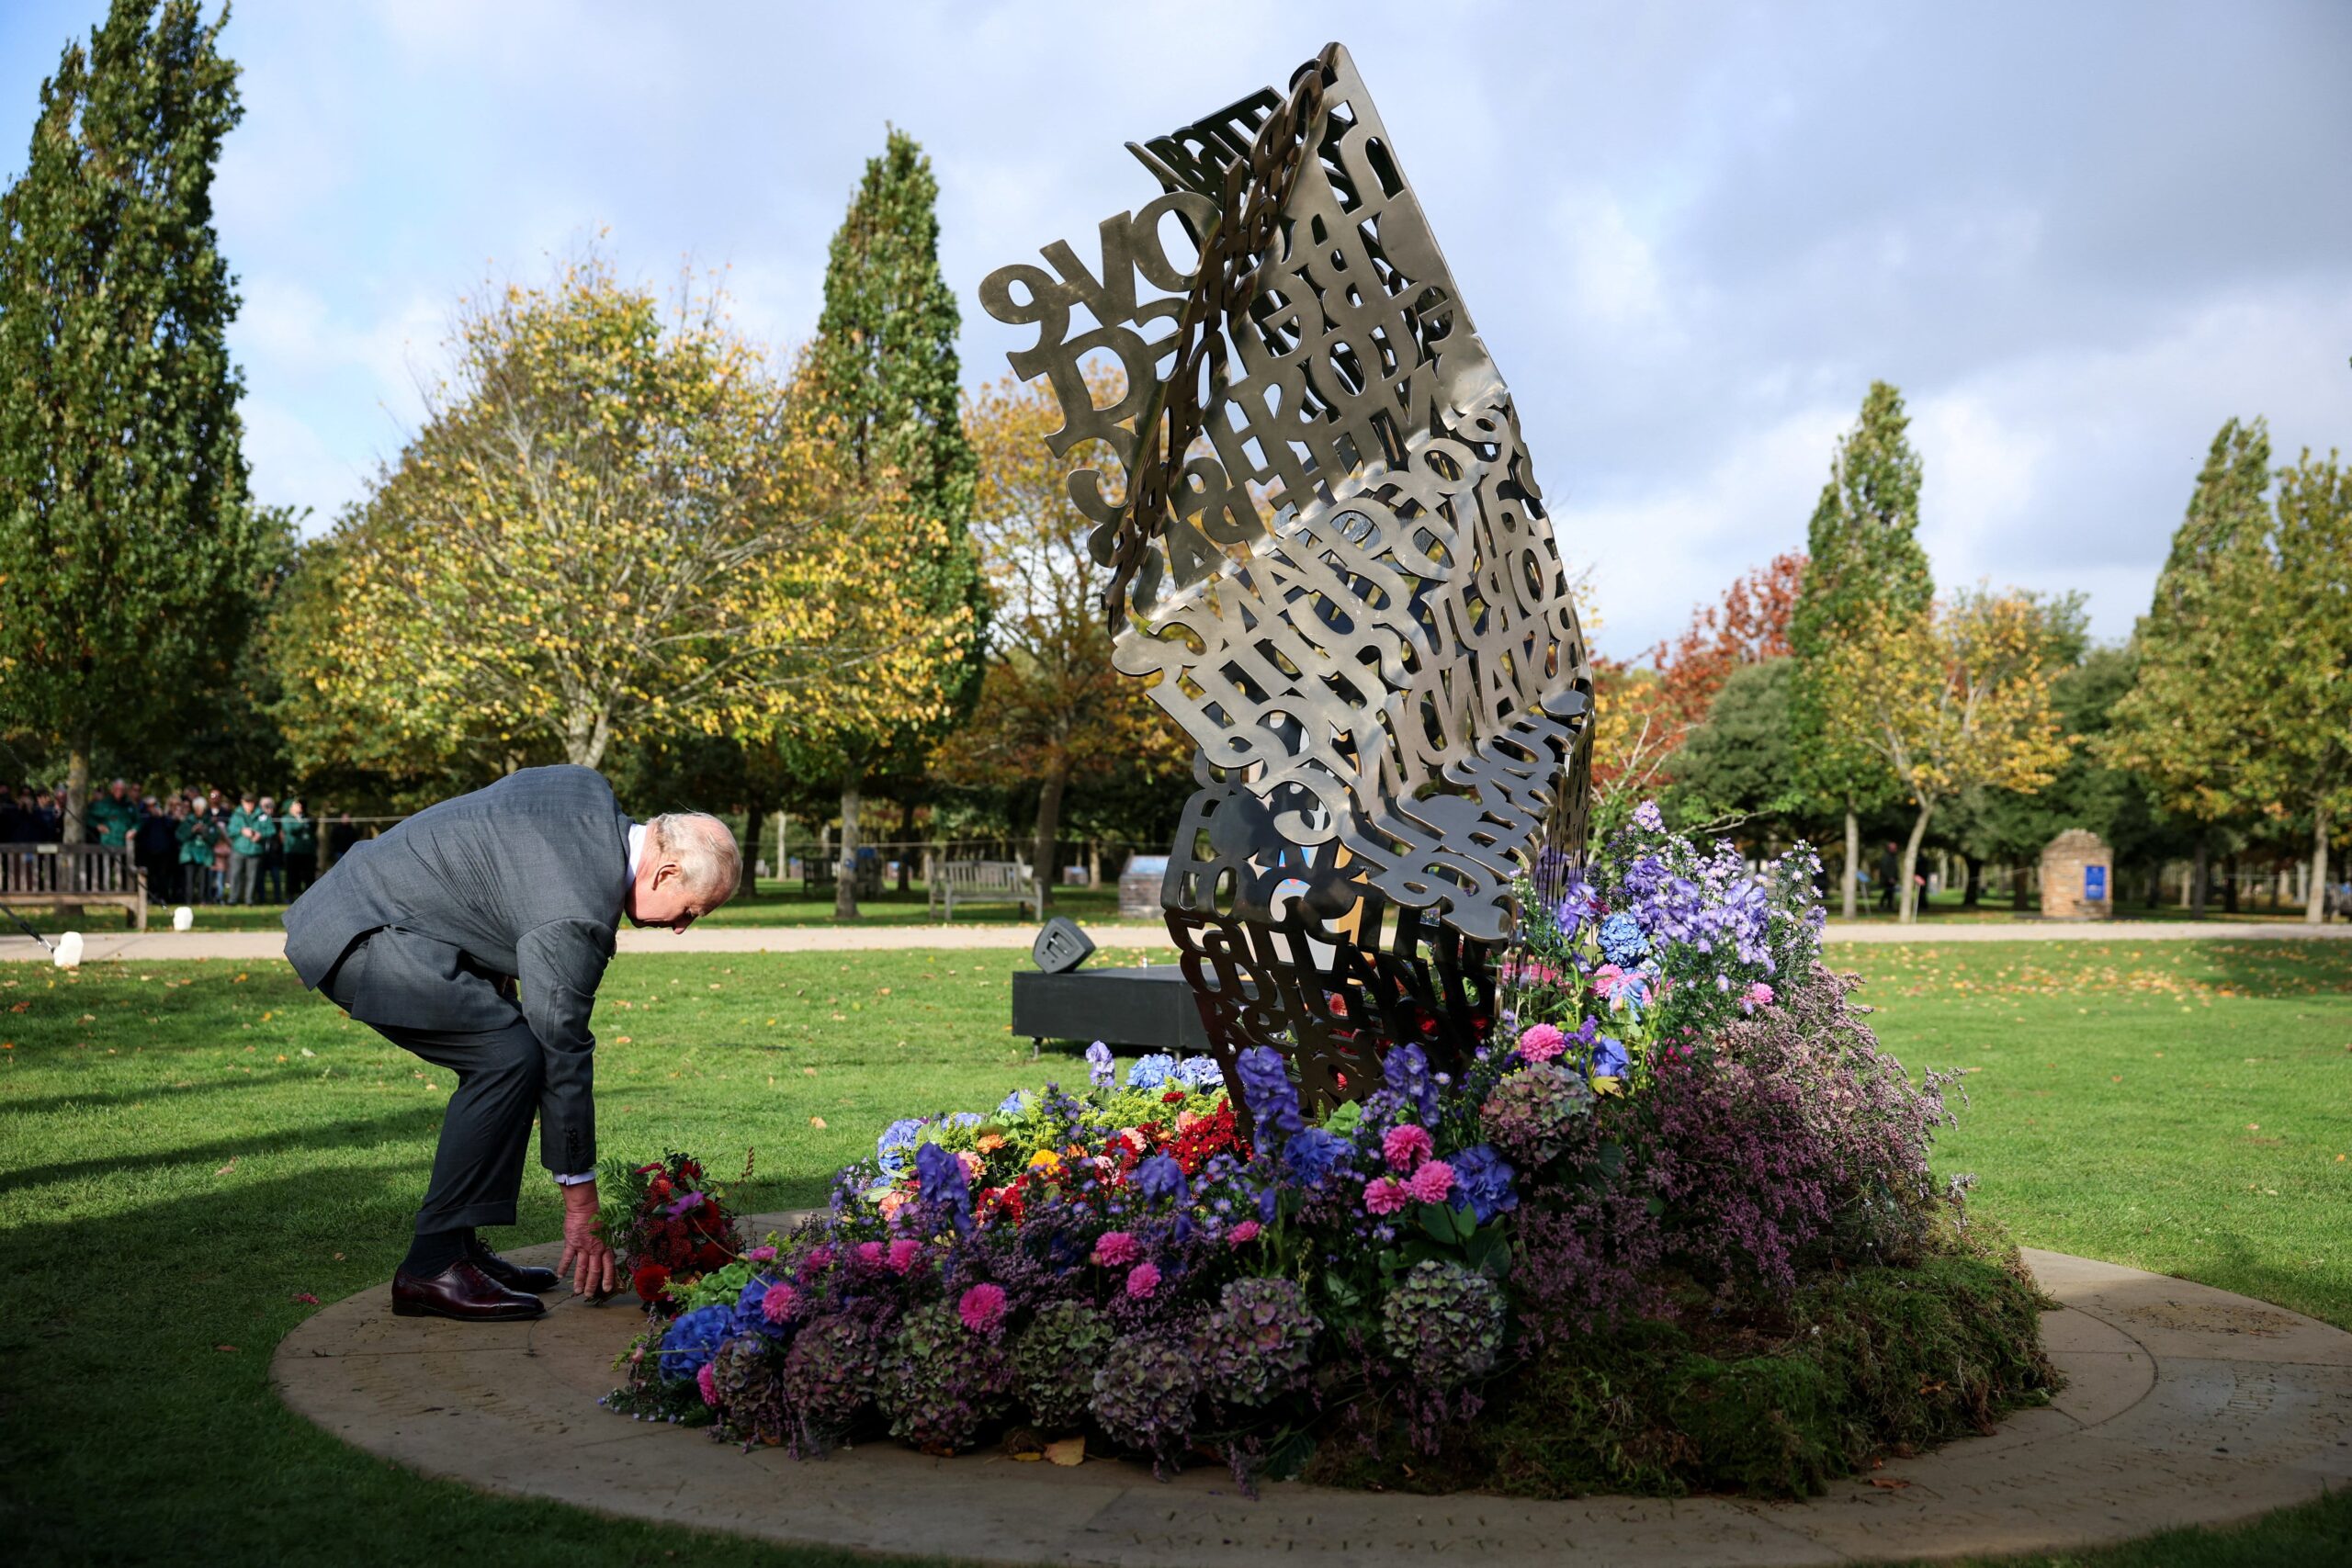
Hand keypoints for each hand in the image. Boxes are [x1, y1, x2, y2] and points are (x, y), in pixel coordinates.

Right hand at [556, 1179, 615, 1297]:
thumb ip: (606, 1245)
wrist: (585, 1207)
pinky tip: (560, 1275)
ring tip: (577, 1291)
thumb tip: (609, 1256)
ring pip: (581, 1268)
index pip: (609, 1266)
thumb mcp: (607, 1232)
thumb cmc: (597, 1218)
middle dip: (592, 1284)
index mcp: (605, 1246)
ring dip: (579, 1280)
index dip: (608, 1278)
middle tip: (588, 1295)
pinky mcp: (571, 1243)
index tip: (606, 1289)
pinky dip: (563, 1267)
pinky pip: (567, 1258)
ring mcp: (583, 1247)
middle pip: (594, 1271)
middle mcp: (595, 1249)